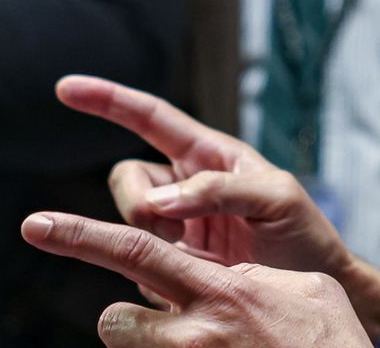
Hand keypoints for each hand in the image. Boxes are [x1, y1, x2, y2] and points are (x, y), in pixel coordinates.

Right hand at [55, 75, 379, 338]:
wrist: (314, 291)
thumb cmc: (304, 237)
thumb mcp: (277, 200)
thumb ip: (221, 190)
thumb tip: (160, 201)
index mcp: (211, 156)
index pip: (151, 118)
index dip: (108, 101)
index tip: (66, 89)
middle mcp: (187, 187)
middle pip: (127, 178)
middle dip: (135, 204)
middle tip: (174, 231)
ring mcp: (176, 227)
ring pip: (128, 222)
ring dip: (149, 242)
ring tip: (201, 258)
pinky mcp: (171, 264)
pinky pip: (136, 263)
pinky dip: (154, 272)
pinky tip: (196, 279)